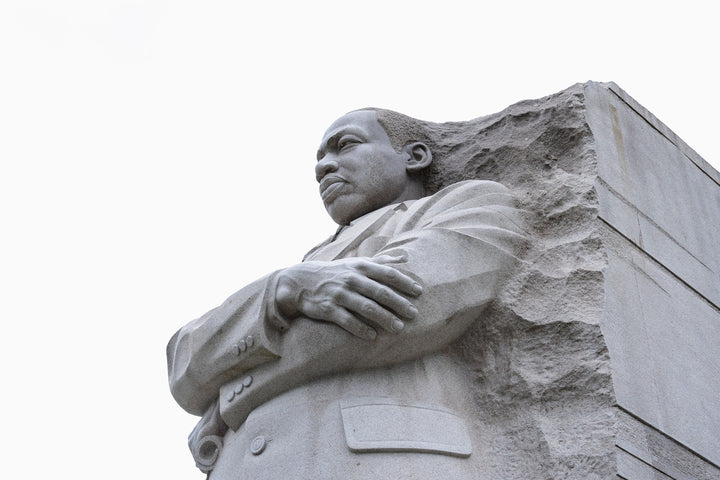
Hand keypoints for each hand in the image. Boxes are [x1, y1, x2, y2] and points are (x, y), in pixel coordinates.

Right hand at [275, 255, 422, 339]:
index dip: (404, 282)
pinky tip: (373, 336)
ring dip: (384, 318)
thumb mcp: (358, 263)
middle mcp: (352, 279)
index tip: (419, 291)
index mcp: (360, 267)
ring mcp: (339, 295)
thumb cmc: (336, 272)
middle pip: (380, 292)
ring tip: (399, 328)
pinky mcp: (328, 309)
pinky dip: (361, 329)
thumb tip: (406, 256)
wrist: (301, 281)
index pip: (387, 273)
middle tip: (414, 314)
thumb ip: (382, 261)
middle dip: (398, 303)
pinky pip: (347, 320)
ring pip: (366, 307)